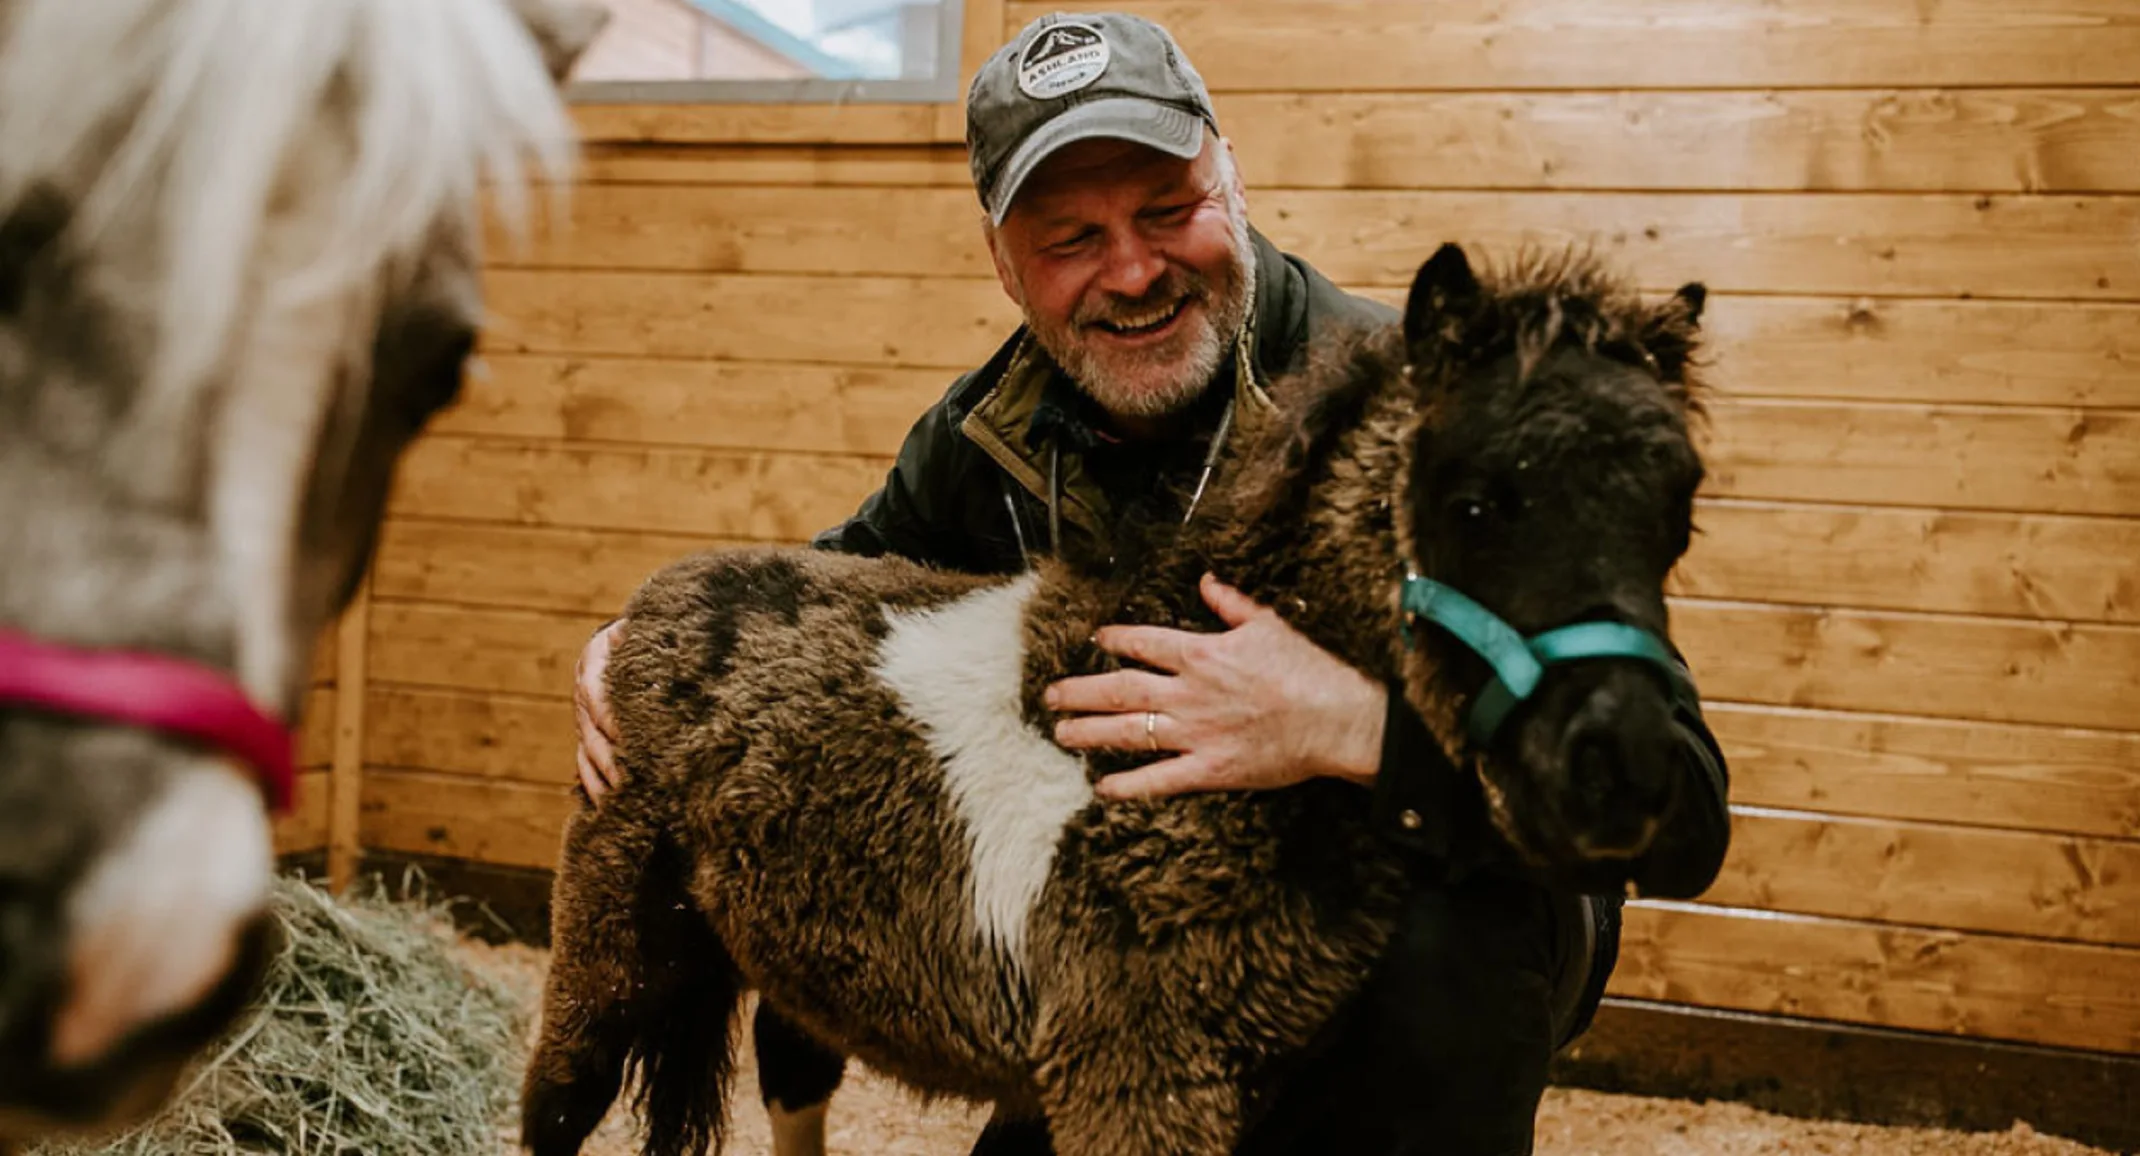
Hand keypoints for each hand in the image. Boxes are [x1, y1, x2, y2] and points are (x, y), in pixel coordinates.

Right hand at [574, 619, 624, 801]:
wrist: (624, 637)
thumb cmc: (642, 633)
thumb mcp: (640, 627)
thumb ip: (640, 633)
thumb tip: (635, 634)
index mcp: (593, 667)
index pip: (599, 700)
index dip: (614, 722)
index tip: (634, 743)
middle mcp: (583, 695)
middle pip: (592, 735)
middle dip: (611, 762)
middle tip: (632, 783)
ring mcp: (582, 718)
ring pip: (586, 755)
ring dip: (602, 780)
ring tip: (621, 803)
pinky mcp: (587, 735)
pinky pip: (585, 765)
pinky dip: (595, 786)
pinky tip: (610, 807)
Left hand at [1044, 573, 1387, 801]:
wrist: (1336, 718)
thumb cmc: (1308, 670)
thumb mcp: (1269, 625)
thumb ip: (1231, 605)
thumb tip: (1207, 582)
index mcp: (1202, 654)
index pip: (1144, 643)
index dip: (1115, 640)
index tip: (1095, 641)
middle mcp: (1188, 693)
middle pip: (1120, 689)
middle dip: (1080, 691)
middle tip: (1050, 696)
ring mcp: (1195, 732)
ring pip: (1130, 733)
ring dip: (1090, 733)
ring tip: (1061, 733)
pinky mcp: (1210, 769)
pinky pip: (1160, 779)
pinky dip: (1129, 785)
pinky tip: (1103, 788)